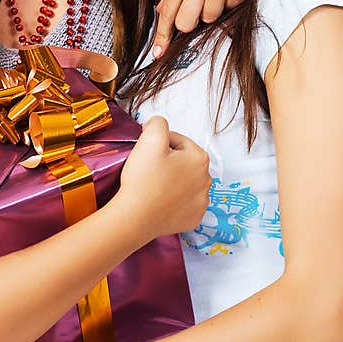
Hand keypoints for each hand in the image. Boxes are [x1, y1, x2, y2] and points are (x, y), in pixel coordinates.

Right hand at [118, 115, 210, 237]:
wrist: (135, 217)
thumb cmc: (143, 179)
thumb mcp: (149, 139)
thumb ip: (158, 123)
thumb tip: (159, 125)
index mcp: (199, 158)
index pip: (178, 141)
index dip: (159, 143)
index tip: (146, 152)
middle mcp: (207, 180)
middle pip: (184, 162)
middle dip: (168, 162)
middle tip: (148, 168)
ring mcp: (202, 202)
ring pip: (185, 182)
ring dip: (172, 180)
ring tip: (153, 185)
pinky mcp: (194, 218)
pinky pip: (185, 203)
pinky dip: (174, 200)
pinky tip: (160, 200)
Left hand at [153, 0, 290, 57]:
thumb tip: (159, 10)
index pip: (167, 10)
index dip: (162, 35)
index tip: (157, 53)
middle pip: (185, 23)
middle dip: (192, 24)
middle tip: (202, 9)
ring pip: (209, 18)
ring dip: (215, 9)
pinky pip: (230, 8)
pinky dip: (233, 1)